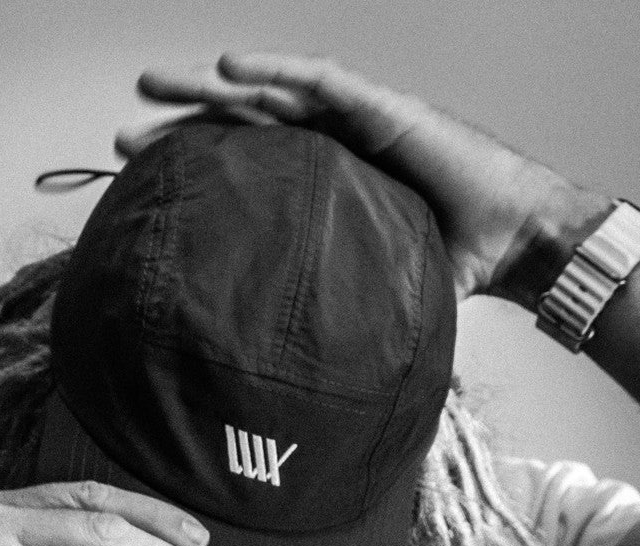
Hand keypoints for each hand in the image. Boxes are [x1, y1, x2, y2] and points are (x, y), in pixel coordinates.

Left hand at [119, 52, 609, 303]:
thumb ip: (329, 316)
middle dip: (181, 124)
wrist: (516, 244)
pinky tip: (228, 69)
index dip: (195, 169)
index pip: (246, 166)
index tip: (140, 185)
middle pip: (242, 124)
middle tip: (123, 138)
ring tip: (154, 87)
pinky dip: (276, 71)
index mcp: (322, 182)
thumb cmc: (451, 266)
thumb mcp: (370, 293)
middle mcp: (332, 145)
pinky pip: (324, 84)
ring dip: (210, 86)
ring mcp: (356, 121)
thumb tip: (287, 382)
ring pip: (269, 92)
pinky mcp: (388, 110)